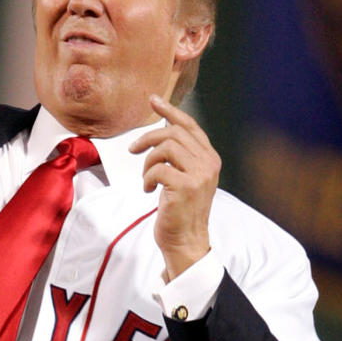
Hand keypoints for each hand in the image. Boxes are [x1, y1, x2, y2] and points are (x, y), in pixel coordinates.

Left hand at [128, 95, 220, 280]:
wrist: (186, 240)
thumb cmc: (180, 210)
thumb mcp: (184, 177)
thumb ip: (179, 156)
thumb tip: (162, 130)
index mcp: (210, 158)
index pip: (190, 125)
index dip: (170, 111)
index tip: (153, 100)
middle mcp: (209, 163)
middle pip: (173, 133)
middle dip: (147, 138)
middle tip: (132, 150)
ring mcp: (200, 174)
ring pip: (165, 148)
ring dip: (147, 162)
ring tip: (146, 178)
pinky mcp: (186, 186)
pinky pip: (158, 169)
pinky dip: (147, 178)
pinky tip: (149, 190)